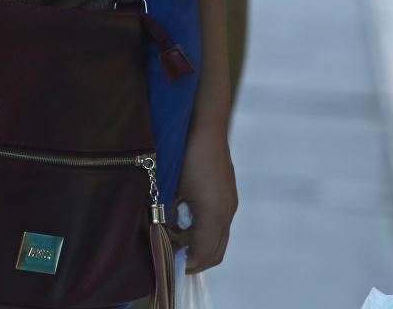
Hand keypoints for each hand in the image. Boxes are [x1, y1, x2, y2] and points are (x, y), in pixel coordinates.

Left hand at [173, 120, 236, 273]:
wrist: (203, 123)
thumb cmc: (183, 154)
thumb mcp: (170, 188)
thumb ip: (168, 217)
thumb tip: (163, 236)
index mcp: (214, 213)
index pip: (204, 255)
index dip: (186, 267)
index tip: (168, 269)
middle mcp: (227, 210)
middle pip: (216, 252)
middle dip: (195, 261)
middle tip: (172, 261)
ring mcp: (230, 200)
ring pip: (218, 237)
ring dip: (199, 245)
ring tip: (174, 239)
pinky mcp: (228, 192)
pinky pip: (219, 222)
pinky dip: (204, 230)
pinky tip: (183, 217)